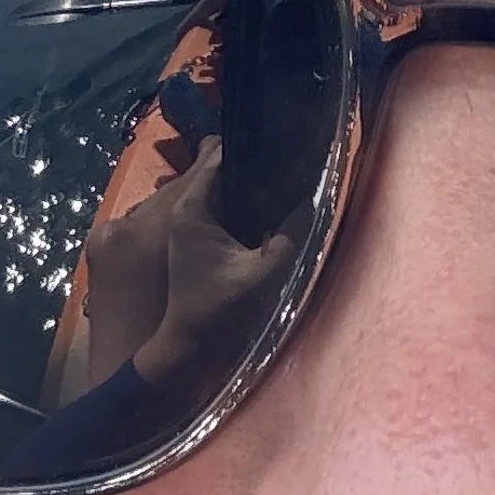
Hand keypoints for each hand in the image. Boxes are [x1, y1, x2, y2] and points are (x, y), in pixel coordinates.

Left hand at [128, 138, 295, 396]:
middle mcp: (182, 211)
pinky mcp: (194, 240)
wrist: (188, 348)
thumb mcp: (262, 274)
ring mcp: (186, 226)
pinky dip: (240, 208)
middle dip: (251, 169)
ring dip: (246, 190)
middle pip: (219, 171)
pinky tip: (264, 216)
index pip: (218, 158)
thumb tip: (312, 204)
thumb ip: (288, 238)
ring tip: (280, 189)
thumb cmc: (219, 312)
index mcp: (192, 211)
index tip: (281, 146)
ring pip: (220, 191)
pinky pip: (219, 210)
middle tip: (287, 168)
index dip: (251, 149)